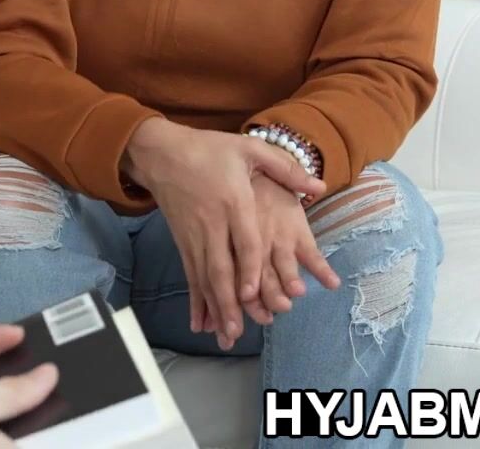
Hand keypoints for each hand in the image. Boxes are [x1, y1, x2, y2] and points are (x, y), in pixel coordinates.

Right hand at [120, 119, 323, 350]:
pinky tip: (200, 321)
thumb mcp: (249, 148)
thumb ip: (285, 168)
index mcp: (232, 200)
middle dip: (229, 300)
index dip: (248, 268)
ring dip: (215, 306)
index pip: (243, 240)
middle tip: (239, 328)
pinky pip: (190, 274)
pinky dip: (196, 299)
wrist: (160, 151)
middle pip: (221, 267)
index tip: (253, 292)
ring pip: (205, 276)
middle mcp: (212, 222)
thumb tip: (319, 185)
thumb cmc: (208, 148)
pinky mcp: (183, 241)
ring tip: (225, 332)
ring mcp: (194, 234)